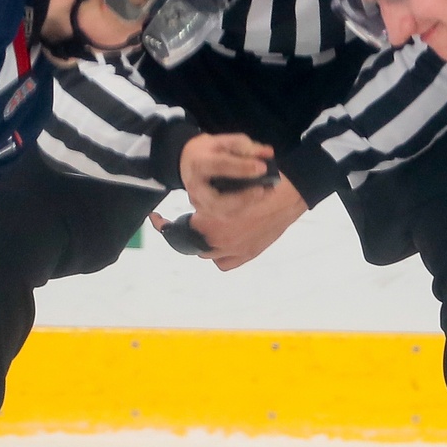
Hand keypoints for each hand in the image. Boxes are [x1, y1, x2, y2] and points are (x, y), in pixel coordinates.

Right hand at [178, 132, 274, 209]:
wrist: (187, 161)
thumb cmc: (207, 150)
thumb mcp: (223, 141)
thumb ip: (245, 146)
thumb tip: (268, 153)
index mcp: (198, 163)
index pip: (219, 166)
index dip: (242, 167)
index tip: (262, 167)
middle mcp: (196, 187)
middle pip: (217, 200)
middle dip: (241, 198)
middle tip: (261, 190)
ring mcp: (199, 202)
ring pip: (223, 212)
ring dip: (246, 205)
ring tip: (266, 193)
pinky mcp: (206, 211)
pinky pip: (226, 214)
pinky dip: (244, 207)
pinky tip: (258, 197)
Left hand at [178, 169, 307, 269]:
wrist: (289, 194)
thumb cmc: (258, 184)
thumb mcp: (227, 186)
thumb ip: (209, 201)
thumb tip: (196, 206)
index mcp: (211, 219)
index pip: (182, 226)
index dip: (167, 223)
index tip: (158, 220)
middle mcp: (219, 238)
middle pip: (193, 239)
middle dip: (193, 229)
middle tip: (197, 219)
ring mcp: (233, 249)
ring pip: (206, 252)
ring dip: (206, 242)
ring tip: (212, 230)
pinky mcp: (247, 254)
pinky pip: (224, 263)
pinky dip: (221, 255)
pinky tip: (224, 244)